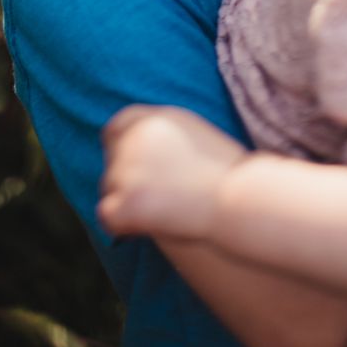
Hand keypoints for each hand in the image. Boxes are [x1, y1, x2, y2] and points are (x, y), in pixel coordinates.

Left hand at [97, 104, 243, 242]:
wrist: (239, 199)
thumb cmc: (229, 173)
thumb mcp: (195, 135)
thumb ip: (162, 135)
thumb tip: (134, 145)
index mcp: (156, 118)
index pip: (117, 128)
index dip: (122, 148)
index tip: (134, 168)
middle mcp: (137, 137)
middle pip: (112, 159)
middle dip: (125, 177)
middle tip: (156, 197)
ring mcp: (127, 169)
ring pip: (109, 188)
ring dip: (127, 201)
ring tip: (162, 210)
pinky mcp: (126, 201)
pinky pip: (107, 215)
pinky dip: (121, 224)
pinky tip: (144, 228)